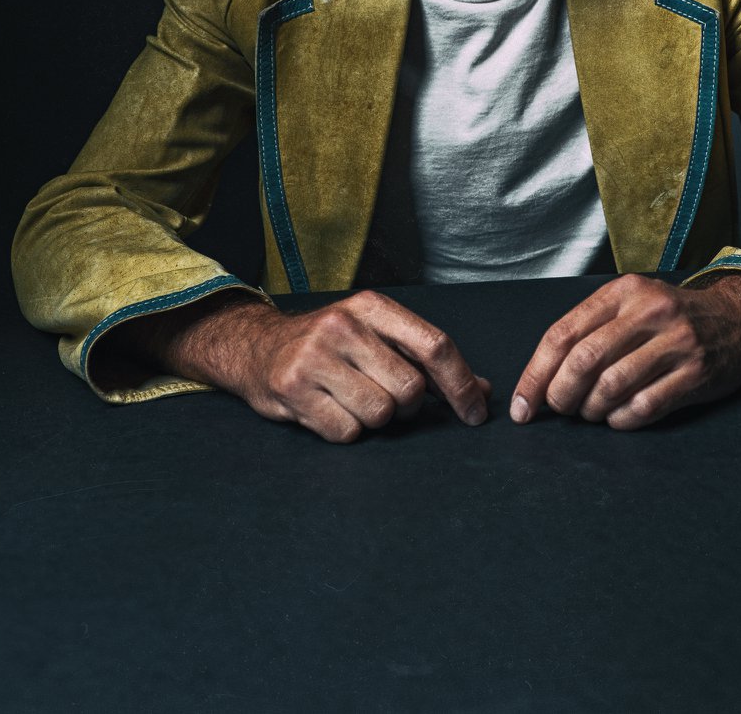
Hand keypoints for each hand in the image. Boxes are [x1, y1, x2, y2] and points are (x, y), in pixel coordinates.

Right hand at [137, 289, 491, 443]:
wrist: (256, 348)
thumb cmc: (331, 347)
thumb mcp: (377, 338)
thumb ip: (428, 362)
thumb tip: (484, 392)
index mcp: (372, 307)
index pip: (434, 345)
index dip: (462, 384)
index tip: (475, 414)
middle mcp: (344, 325)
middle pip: (410, 388)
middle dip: (406, 405)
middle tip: (384, 396)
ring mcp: (315, 356)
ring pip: (380, 414)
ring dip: (373, 419)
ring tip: (351, 400)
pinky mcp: (292, 388)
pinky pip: (346, 432)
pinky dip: (345, 431)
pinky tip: (327, 410)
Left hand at [509, 273, 740, 430]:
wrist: (739, 319)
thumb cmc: (669, 319)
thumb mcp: (631, 304)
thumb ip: (590, 329)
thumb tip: (541, 377)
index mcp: (623, 292)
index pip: (563, 334)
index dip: (535, 374)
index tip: (522, 407)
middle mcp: (648, 312)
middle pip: (584, 360)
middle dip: (561, 394)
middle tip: (559, 409)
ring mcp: (676, 342)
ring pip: (612, 386)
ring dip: (591, 409)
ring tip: (591, 412)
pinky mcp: (696, 373)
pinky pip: (644, 407)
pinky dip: (621, 420)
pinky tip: (617, 418)